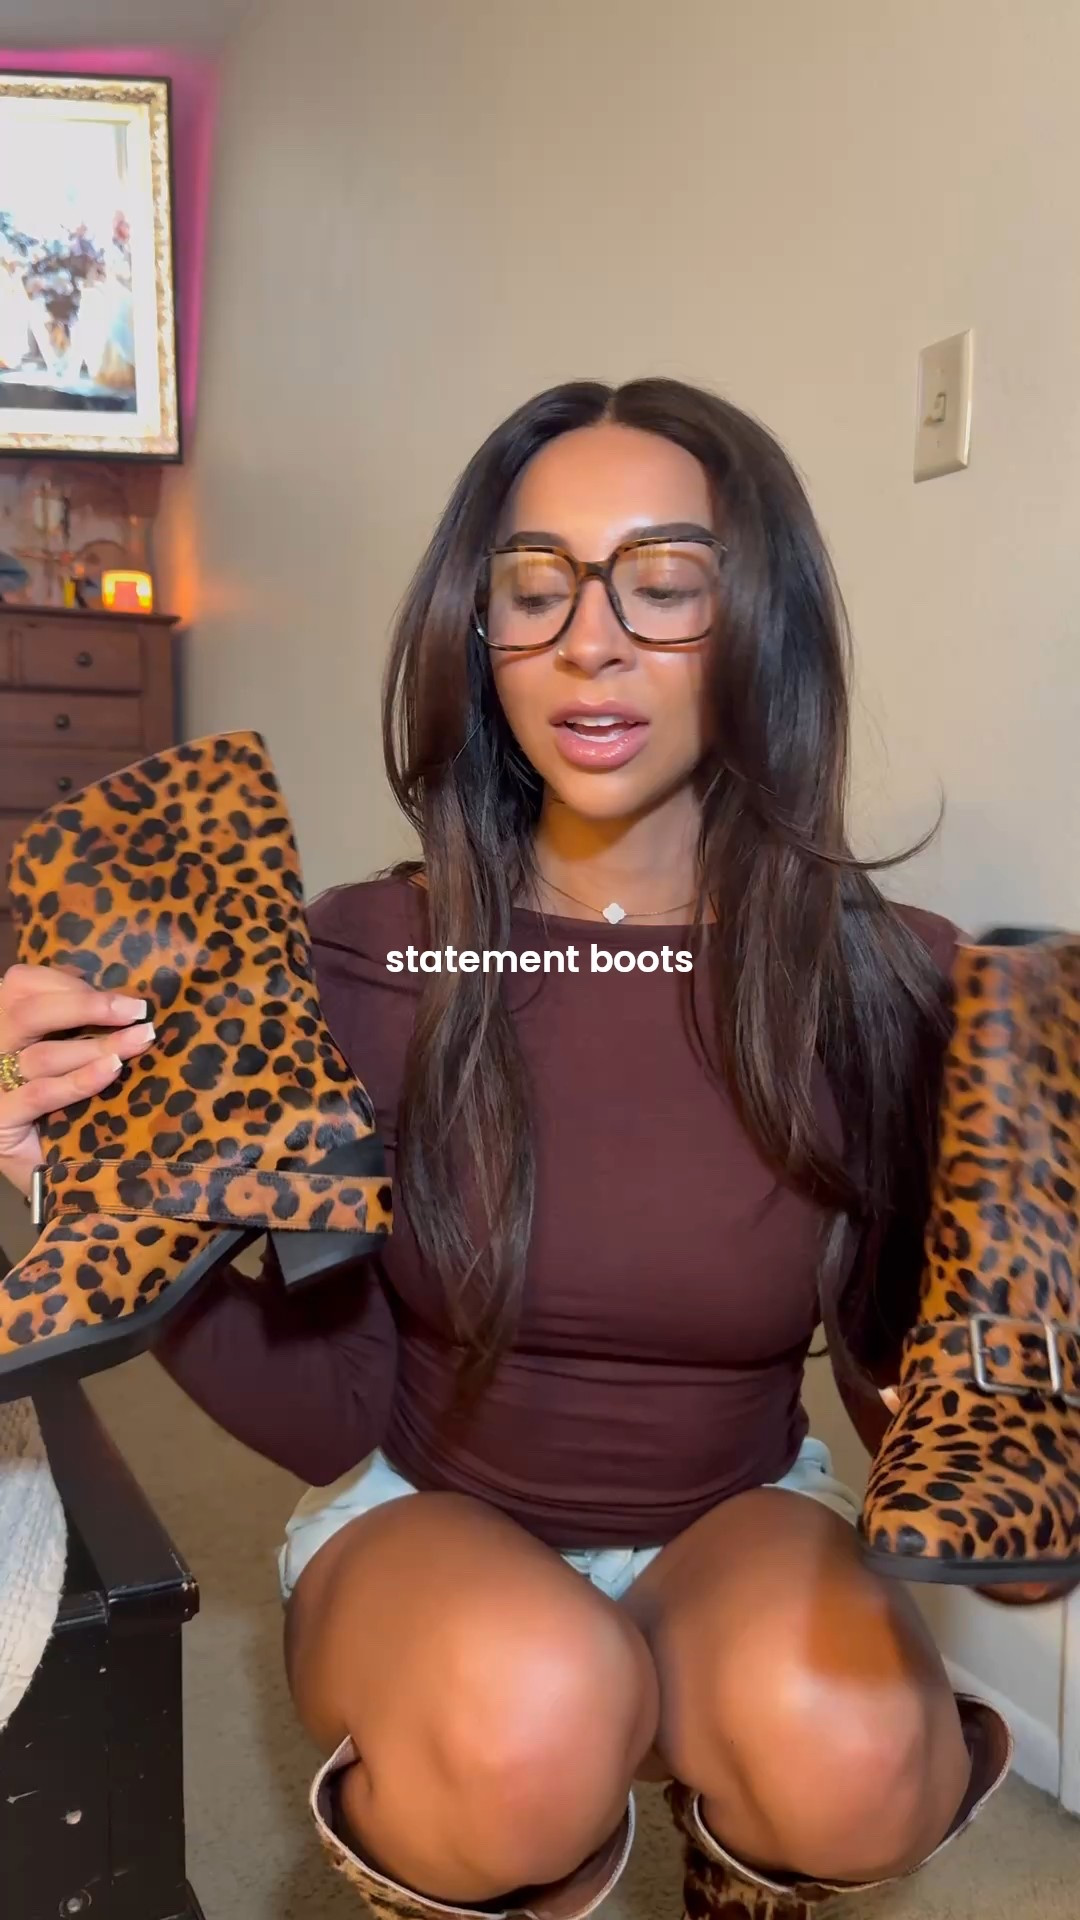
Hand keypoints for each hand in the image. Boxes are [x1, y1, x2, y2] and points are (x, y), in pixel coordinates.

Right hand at [0, 962, 155, 1198]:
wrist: (36, 1171)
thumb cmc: (52, 1110)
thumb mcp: (58, 1058)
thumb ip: (71, 1027)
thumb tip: (121, 1000)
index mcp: (1, 1024)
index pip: (23, 984)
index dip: (70, 983)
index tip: (120, 996)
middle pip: (29, 1012)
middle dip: (87, 1006)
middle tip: (137, 1010)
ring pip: (42, 1054)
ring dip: (97, 1045)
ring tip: (140, 1040)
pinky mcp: (0, 1120)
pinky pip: (42, 1094)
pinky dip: (79, 1081)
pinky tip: (111, 1072)